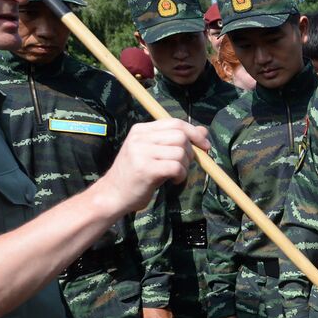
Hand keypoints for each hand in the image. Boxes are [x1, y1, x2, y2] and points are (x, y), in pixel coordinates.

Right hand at [94, 120, 208, 214]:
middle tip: (184, 165)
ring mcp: (141, 152)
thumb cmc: (137, 175)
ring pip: (180, 152)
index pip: (175, 123)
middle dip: (191, 152)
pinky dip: (181, 175)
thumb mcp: (154, 153)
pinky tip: (173, 181)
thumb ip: (175, 141)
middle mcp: (139, 138)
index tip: (205, 146)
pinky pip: (176, 167)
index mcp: (141, 130)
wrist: (112, 195)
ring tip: (176, 175)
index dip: (194, 133)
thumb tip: (203, 131)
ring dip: (185, 166)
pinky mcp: (145, 169)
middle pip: (180, 136)